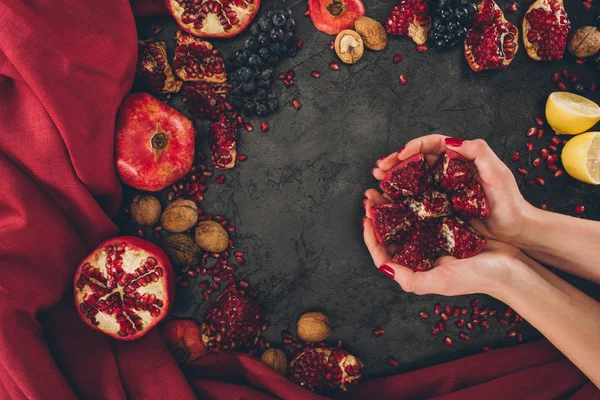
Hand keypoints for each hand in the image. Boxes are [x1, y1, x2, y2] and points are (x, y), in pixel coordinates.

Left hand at [363, 189, 525, 295]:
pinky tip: (410, 185)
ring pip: (404, 217)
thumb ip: (410, 279)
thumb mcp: (441, 281)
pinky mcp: (448, 224)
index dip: (370, 236)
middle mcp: (422, 252)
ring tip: (382, 187)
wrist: (511, 268)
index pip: (383, 253)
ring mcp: (434, 237)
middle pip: (391, 231)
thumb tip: (384, 265)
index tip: (366, 219)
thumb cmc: (477, 277)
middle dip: (377, 213)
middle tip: (370, 195)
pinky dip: (414, 197)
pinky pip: (425, 209)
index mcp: (416, 266)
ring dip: (392, 201)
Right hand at [372, 134, 533, 243]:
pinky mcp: (440, 207)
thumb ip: (477, 151)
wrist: (516, 230)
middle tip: (378, 169)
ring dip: (393, 179)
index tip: (399, 156)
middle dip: (395, 163)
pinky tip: (388, 201)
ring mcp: (443, 189)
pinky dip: (400, 198)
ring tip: (376, 183)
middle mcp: (448, 171)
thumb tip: (449, 141)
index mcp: (460, 158)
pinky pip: (417, 199)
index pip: (431, 145)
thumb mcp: (497, 171)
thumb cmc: (509, 202)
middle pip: (416, 161)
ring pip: (412, 179)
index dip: (412, 148)